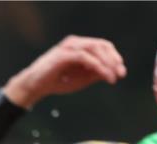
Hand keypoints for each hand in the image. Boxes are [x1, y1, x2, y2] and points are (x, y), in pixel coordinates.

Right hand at [3, 35, 126, 108]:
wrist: (34, 86)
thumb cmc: (56, 82)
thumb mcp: (81, 79)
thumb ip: (95, 73)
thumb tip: (113, 72)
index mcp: (80, 47)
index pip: (103, 46)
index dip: (114, 58)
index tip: (121, 72)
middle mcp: (75, 43)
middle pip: (101, 45)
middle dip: (114, 60)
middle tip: (120, 74)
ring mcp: (69, 47)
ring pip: (95, 49)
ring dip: (107, 62)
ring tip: (113, 76)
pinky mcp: (63, 54)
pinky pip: (85, 57)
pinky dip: (97, 65)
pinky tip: (104, 74)